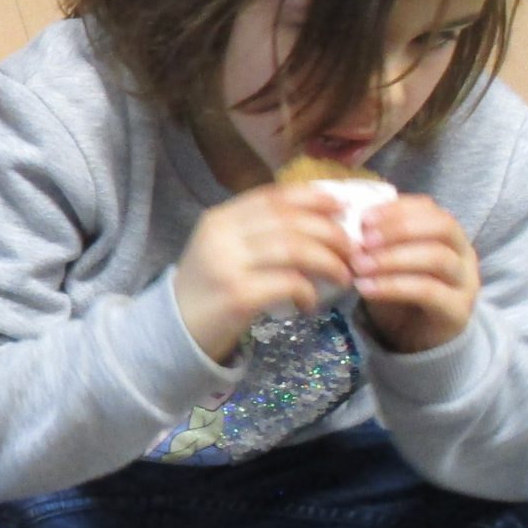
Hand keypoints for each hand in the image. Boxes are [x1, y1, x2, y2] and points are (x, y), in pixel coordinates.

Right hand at [173, 185, 359, 363]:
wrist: (174, 330)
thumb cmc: (209, 288)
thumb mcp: (225, 249)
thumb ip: (259, 232)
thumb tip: (321, 220)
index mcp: (220, 218)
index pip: (274, 196)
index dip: (314, 197)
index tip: (343, 207)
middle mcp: (221, 235)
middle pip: (291, 221)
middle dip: (332, 233)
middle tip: (353, 251)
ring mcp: (227, 264)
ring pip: (295, 248)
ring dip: (329, 262)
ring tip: (342, 277)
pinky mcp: (237, 295)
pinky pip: (289, 283)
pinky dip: (309, 292)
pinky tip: (311, 303)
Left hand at [354, 194, 478, 353]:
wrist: (416, 341)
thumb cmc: (399, 295)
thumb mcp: (385, 264)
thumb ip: (376, 243)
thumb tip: (350, 221)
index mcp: (448, 236)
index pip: (432, 209)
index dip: (398, 209)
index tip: (364, 217)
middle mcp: (464, 255)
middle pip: (443, 227)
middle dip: (399, 229)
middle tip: (363, 241)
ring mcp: (465, 283)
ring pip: (438, 258)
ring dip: (393, 258)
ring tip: (359, 265)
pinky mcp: (458, 311)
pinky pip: (429, 291)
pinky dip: (393, 286)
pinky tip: (366, 287)